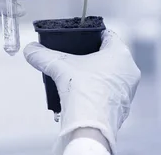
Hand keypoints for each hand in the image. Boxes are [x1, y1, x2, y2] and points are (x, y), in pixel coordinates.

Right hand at [24, 30, 140, 154]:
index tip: (77, 38)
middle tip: (72, 58)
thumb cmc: (84, 91)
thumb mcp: (59, 66)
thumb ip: (43, 55)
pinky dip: (95, 90)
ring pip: (108, 75)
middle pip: (107, 56)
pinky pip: (108, 92)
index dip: (90, 35)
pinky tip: (80, 94)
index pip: (106, 35)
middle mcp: (129, 71)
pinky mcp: (122, 106)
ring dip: (92, 75)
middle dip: (89, 56)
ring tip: (73, 78)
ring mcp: (127, 90)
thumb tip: (31, 50)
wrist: (90, 126)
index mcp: (120, 54)